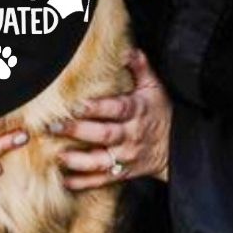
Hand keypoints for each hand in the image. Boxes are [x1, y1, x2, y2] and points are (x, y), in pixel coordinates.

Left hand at [53, 48, 171, 190]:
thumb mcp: (155, 87)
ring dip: (78, 160)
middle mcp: (131, 135)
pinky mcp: (123, 172)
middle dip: (78, 131)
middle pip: (104, 134)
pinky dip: (83, 182)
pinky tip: (65, 180)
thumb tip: (128, 50)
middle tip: (54, 126)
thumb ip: (141, 68)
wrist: (177, 146)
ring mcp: (127, 156)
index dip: (97, 108)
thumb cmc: (160, 111)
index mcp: (137, 111)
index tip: (77, 105)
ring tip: (58, 156)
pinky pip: (102, 180)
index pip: (117, 109)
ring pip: (101, 161)